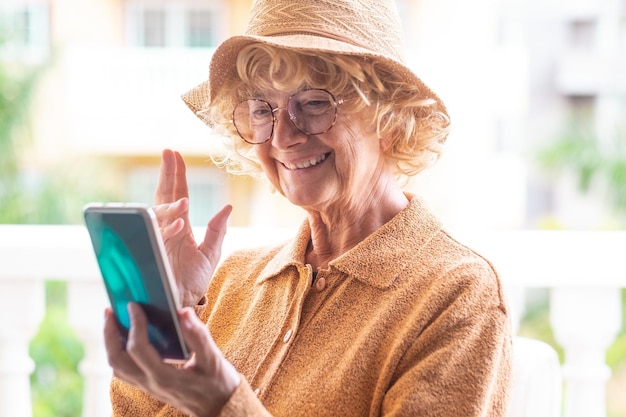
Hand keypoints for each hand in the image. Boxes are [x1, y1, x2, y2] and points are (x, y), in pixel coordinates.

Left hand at [104, 304, 239, 416]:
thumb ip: (198, 335)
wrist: (219, 409)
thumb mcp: (213, 359)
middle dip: (109, 333)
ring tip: (113, 321)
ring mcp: (147, 387)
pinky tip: (126, 338)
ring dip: (110, 343)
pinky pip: (124, 371)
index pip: (138, 349)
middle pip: (117, 360)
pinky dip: (119, 352)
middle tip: (110, 310)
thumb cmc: (218, 383)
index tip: (134, 305)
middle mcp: (151, 384)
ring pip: (117, 367)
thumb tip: (183, 312)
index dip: (134, 325)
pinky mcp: (148, 386)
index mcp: (165, 377)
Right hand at [153, 149, 231, 305]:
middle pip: (164, 195)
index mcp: (181, 226)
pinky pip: (158, 235)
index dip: (175, 175)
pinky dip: (169, 227)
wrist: (184, 303)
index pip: (176, 194)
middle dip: (166, 174)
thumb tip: (227, 207)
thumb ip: (217, 230)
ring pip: (159, 214)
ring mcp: (159, 239)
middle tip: (168, 154)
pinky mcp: (154, 252)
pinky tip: (180, 222)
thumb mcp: (210, 254)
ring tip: (184, 203)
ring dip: (171, 206)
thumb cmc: (194, 281)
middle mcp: (167, 229)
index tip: (173, 154)